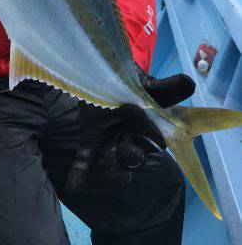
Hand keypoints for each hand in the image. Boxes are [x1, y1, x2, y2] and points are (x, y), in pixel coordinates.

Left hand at [66, 68, 194, 191]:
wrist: (104, 79)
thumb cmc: (132, 85)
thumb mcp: (146, 85)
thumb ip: (165, 88)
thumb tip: (188, 82)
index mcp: (150, 128)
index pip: (155, 139)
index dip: (149, 132)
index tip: (140, 112)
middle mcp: (133, 140)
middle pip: (135, 155)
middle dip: (132, 155)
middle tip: (127, 150)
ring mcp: (111, 144)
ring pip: (115, 164)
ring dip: (115, 171)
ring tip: (117, 177)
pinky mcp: (91, 143)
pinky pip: (86, 162)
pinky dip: (81, 173)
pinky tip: (75, 184)